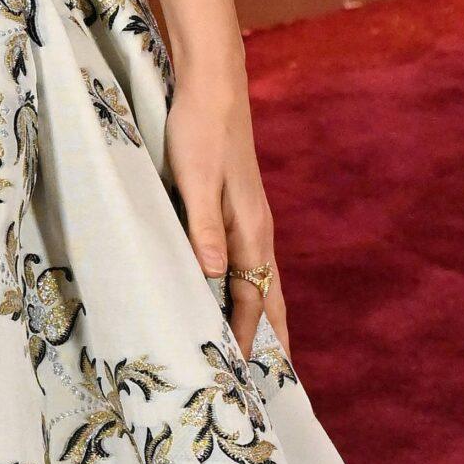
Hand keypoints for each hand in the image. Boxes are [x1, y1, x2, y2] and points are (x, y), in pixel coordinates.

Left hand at [165, 66, 289, 361]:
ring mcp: (251, 216)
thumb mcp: (194, 178)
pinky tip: (233, 286)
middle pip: (269, 294)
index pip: (255, 297)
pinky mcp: (239, 203)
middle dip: (268, 334)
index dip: (248, 334)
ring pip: (262, 277)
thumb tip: (215, 276)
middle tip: (265, 376)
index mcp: (250, 230)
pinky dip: (249, 283)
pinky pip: (250, 258)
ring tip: (254, 343)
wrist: (212, 87)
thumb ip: (204, 226)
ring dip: (260, 311)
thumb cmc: (198, 131)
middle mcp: (258, 229)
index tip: (242, 371)